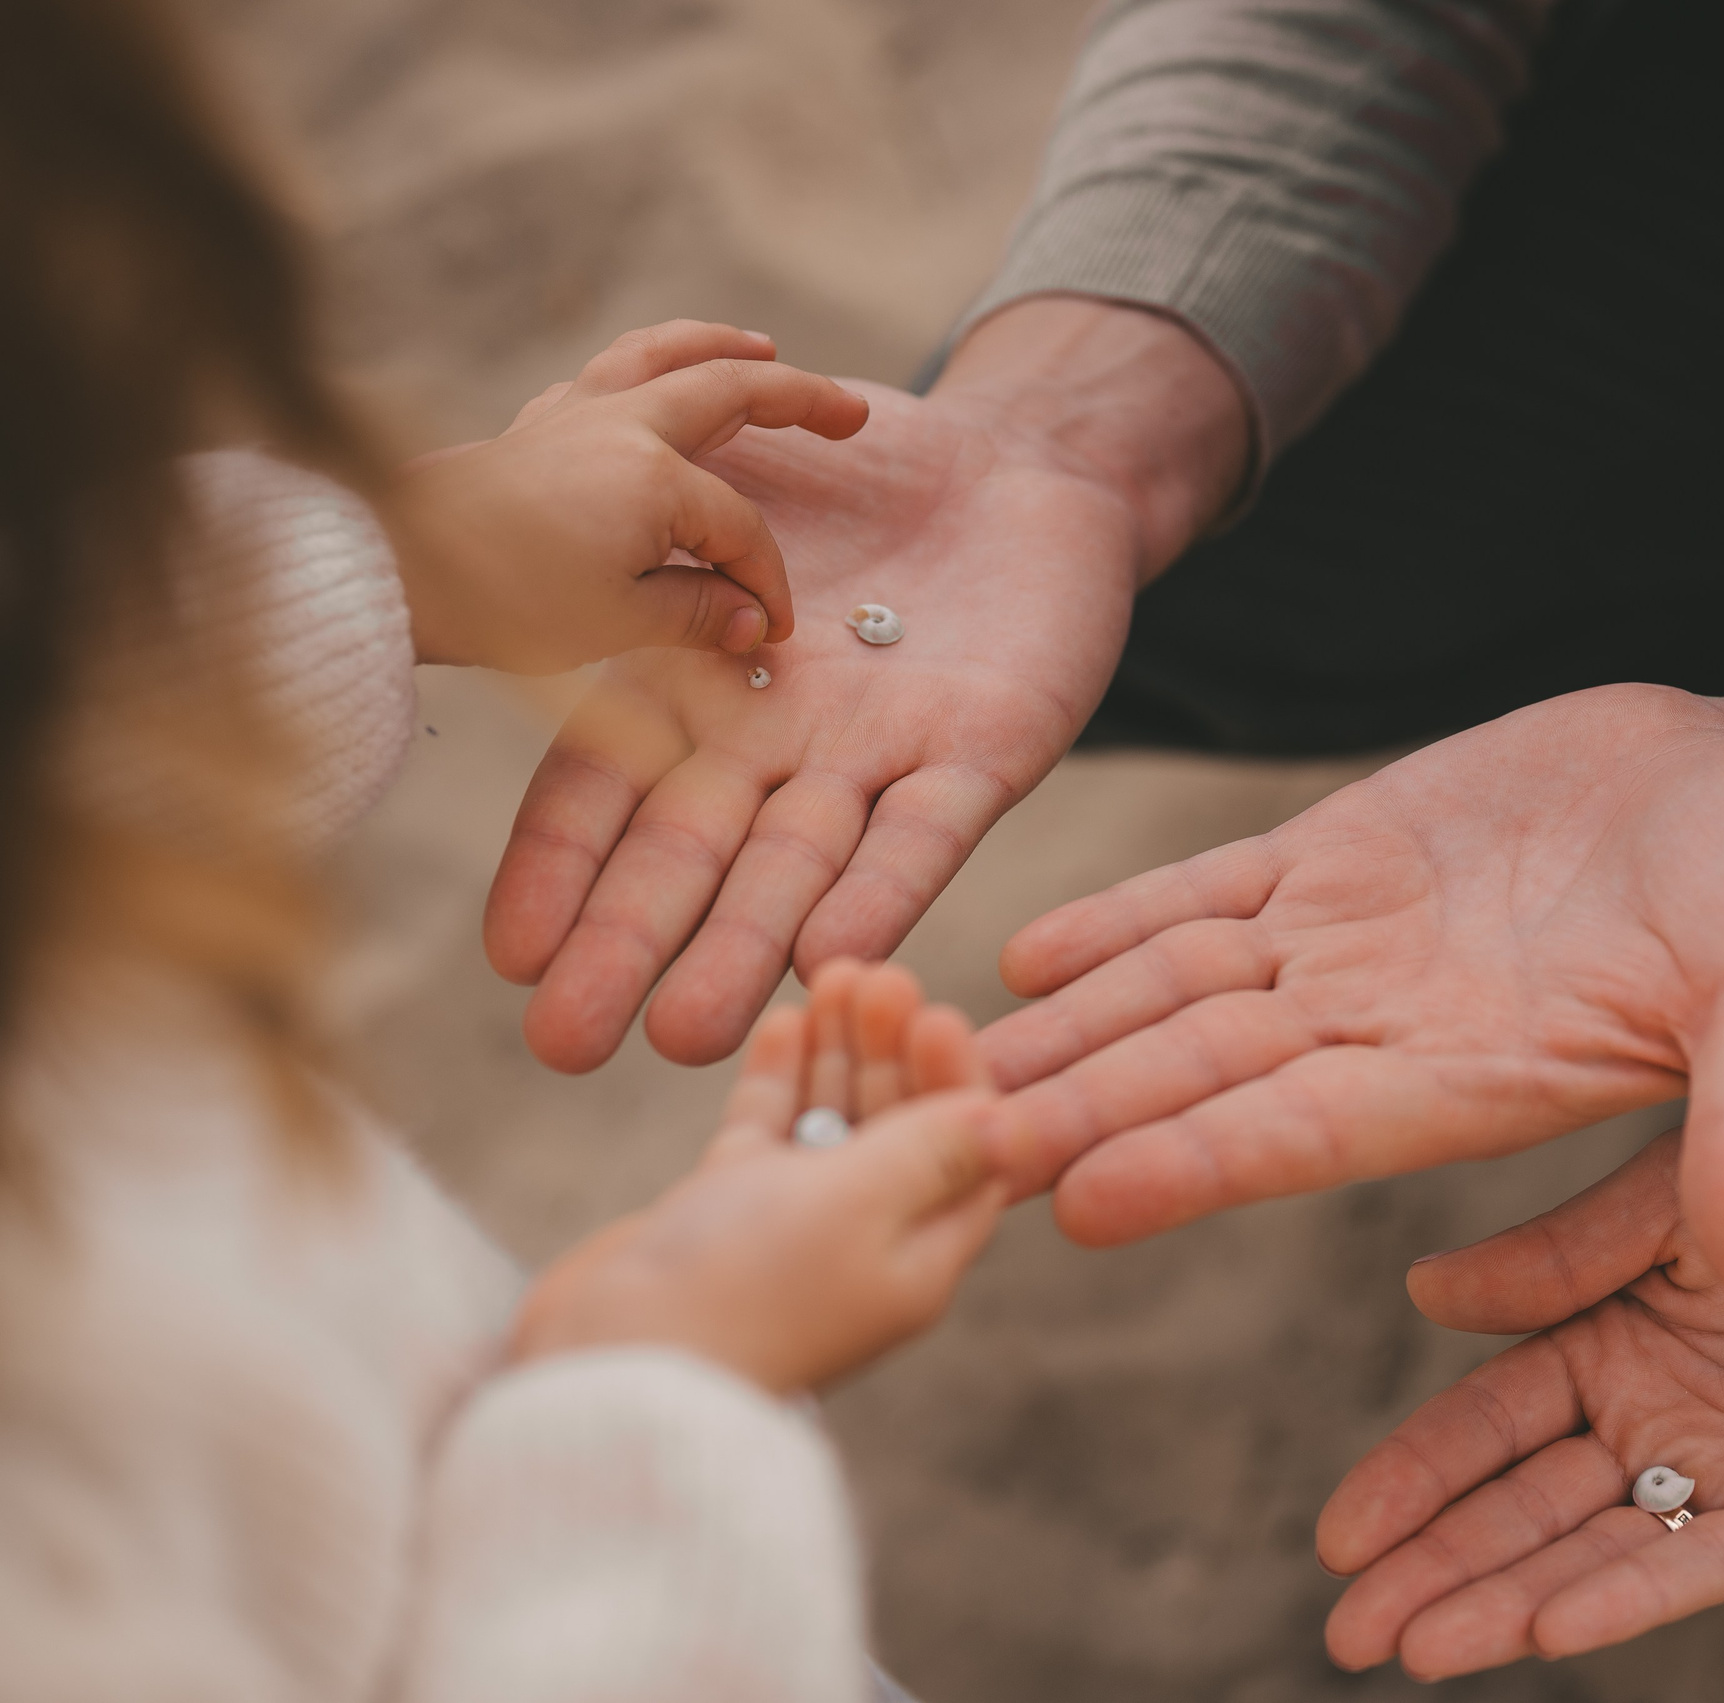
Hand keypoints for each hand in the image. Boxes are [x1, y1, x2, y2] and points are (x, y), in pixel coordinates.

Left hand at [391, 321, 866, 671]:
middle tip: (851, 413)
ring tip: (761, 343)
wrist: (393, 569)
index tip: (772, 629)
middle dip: (799, 396)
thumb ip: (696, 614)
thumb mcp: (616, 623)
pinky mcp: (535, 428)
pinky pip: (606, 372)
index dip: (764, 583)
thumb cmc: (502, 600)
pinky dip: (646, 363)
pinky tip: (653, 380)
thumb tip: (752, 623)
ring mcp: (574, 416)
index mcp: (653, 477)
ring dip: (718, 344)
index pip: (739, 530)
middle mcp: (620, 426)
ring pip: (660, 354)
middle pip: (729, 390)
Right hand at [484, 300, 1250, 1071]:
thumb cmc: (863, 466)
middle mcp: (775, 744)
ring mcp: (875, 758)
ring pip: (799, 869)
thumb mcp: (734, 473)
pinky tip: (837, 957)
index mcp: (694, 680)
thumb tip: (550, 512)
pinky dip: (883, 891)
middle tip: (566, 1043)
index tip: (510, 955)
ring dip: (743, 949)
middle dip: (629, 947)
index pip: (607, 785)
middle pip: (690, 856)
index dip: (561, 865)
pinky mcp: (981, 756)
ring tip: (688, 1039)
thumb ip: (653, 510)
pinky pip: (926, 832)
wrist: (1021, 467)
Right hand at [510, 960, 1003, 1393]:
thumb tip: (1017, 1120)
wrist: (609, 1358)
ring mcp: (791, 1226)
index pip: (971, 1157)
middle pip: (903, 1128)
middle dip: (896, 1052)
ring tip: (835, 973)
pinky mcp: (726, 1212)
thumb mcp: (859, 1206)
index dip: (960, 1083)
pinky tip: (786, 1019)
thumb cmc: (746, 1290)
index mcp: (920, 1260)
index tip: (937, 1016)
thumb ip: (932, 1151)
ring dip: (841, 1052)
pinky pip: (768, 1130)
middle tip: (883, 975)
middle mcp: (865, 1243)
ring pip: (834, 1120)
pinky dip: (781, 1077)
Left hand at [982, 647, 1723, 1304]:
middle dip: (1077, 1105)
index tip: (1077, 1200)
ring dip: (1068, 1025)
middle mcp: (1386, 1026)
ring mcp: (1351, 940)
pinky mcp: (1342, 852)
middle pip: (1201, 1073)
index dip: (1192, 1161)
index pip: (1302, 1134)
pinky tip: (1027, 948)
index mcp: (1470, 1078)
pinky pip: (1208, 889)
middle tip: (944, 1139)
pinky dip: (1122, 917)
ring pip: (1178, 987)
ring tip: (945, 1058)